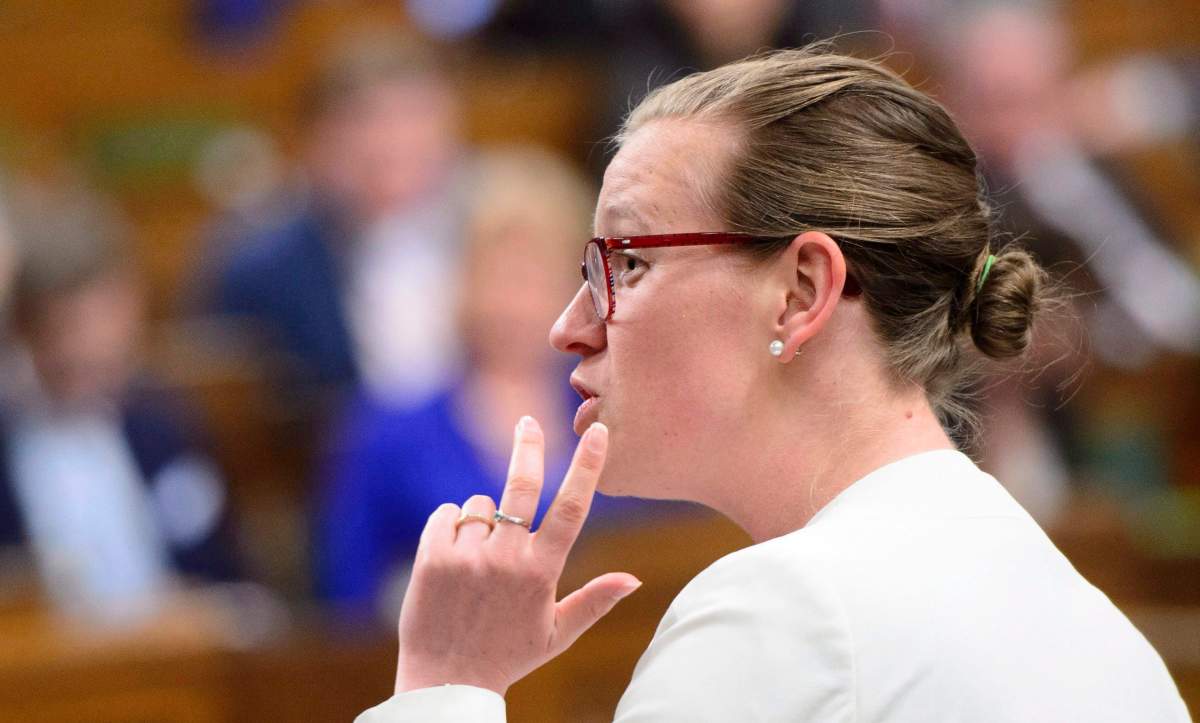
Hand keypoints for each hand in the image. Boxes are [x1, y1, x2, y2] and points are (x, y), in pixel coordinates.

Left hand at [392, 417, 641, 695]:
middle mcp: (506, 559)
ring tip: (477, 564)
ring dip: (481, 522)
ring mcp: (467, 556)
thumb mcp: (557, 635)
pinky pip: (445, 516)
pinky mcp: (432, 557)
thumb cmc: (507, 656)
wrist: (445, 682)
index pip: (572, 509)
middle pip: (521, 486)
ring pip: (478, 507)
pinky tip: (453, 558)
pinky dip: (449, 526)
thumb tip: (635, 578)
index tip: (598, 434)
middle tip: (528, 421)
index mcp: (541, 573)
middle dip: (528, 447)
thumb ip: (595, 601)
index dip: (587, 467)